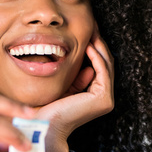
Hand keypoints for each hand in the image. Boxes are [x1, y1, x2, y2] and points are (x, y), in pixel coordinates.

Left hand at [35, 26, 113, 151]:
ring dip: (99, 46)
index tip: (87, 33)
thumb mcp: (65, 87)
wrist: (45, 125)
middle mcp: (105, 98)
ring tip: (92, 31)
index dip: (95, 49)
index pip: (99, 67)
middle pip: (105, 64)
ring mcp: (106, 99)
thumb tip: (86, 63)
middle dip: (99, 44)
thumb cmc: (49, 109)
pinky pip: (103, 70)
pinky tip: (88, 45)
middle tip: (92, 26)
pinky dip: (97, 56)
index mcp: (96, 97)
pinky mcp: (103, 98)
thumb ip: (76, 77)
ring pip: (106, 65)